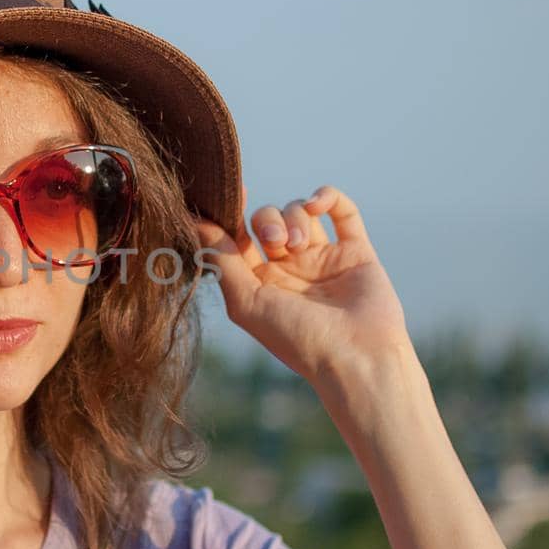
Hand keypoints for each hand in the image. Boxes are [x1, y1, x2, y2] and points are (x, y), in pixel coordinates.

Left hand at [195, 183, 412, 387]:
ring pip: (300, 212)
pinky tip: (318, 203)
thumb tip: (191, 220)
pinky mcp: (356, 252)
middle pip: (267, 220)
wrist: (357, 357)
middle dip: (268, 221)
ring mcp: (322, 259)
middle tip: (276, 243)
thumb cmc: (297, 338)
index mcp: (259, 282)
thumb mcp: (247, 301)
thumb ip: (220, 259)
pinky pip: (342, 212)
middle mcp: (288, 269)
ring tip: (300, 244)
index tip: (225, 191)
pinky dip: (328, 198)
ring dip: (295, 216)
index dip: (229, 213)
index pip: (237, 237)